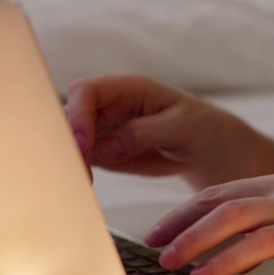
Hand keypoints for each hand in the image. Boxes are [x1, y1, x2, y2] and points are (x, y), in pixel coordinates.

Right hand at [64, 74, 248, 182]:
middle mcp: (108, 105)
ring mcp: (102, 128)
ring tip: (82, 182)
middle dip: (66, 141)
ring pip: (70, 140)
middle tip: (77, 170)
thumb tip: (108, 147)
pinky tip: (85, 186)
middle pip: (69, 115)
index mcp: (127, 88)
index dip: (77, 114)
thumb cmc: (199, 127)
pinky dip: (78, 172)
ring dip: (70, 160)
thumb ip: (144, 133)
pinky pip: (82, 159)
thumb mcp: (181, 127)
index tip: (82, 143)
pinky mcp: (104, 152)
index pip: (87, 91)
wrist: (207, 146)